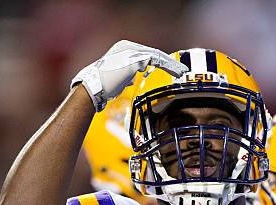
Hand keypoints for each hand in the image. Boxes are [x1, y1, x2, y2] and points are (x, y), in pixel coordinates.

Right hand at [71, 40, 187, 111]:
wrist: (94, 87)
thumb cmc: (102, 87)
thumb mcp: (116, 78)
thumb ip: (126, 75)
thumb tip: (132, 79)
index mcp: (122, 49)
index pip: (145, 54)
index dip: (159, 62)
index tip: (169, 70)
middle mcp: (127, 46)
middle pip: (153, 53)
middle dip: (168, 62)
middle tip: (180, 69)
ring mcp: (131, 50)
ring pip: (157, 55)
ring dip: (171, 64)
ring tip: (181, 72)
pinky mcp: (135, 58)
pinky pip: (157, 60)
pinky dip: (168, 66)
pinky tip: (175, 73)